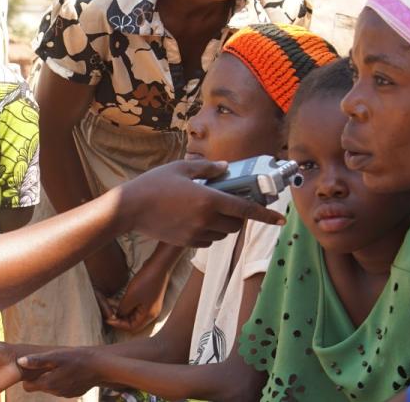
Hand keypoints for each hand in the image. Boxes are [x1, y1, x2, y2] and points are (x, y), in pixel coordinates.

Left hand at [17, 348, 104, 397]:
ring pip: (51, 387)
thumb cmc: (77, 358)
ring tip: (57, 365)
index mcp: (48, 383)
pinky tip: (68, 370)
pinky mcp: (74, 393)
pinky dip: (62, 380)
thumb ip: (37, 360)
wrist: (100, 367)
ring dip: (51, 378)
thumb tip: (20, 362)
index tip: (31, 366)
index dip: (27, 377)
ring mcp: (65, 393)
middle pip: (39, 386)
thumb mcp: (56, 356)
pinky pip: (62, 388)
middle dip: (39, 377)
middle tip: (44, 363)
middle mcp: (55, 392)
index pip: (27, 387)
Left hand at [107, 271, 168, 331]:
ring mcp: (150, 305)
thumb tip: (118, 315)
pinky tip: (116, 300)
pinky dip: (125, 305)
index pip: (132, 328)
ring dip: (121, 311)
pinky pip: (135, 306)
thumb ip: (123, 309)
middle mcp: (150, 313)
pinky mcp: (147, 298)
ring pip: (132, 314)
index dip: (118, 325)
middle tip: (108, 313)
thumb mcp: (131, 297)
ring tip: (108, 305)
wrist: (159, 265)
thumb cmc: (146, 281)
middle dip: (119, 319)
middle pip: (133, 322)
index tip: (107, 319)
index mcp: (148, 315)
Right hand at [111, 160, 284, 246]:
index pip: (245, 210)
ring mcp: (195, 233)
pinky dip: (209, 233)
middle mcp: (205, 219)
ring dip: (224, 225)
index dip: (265, 215)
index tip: (280, 219)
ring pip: (222, 234)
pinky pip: (207, 240)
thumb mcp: (181, 168)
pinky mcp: (185, 242)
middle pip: (236, 225)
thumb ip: (207, 169)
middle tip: (233, 205)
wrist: (130, 208)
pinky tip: (197, 221)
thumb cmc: (154, 183)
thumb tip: (226, 167)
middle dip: (240, 217)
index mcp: (208, 199)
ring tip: (210, 211)